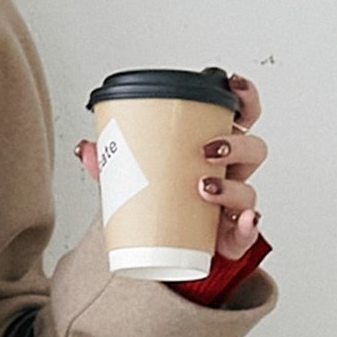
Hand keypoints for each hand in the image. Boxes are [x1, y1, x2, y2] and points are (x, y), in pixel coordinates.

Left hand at [73, 73, 267, 259]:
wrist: (165, 251)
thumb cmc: (161, 205)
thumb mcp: (136, 178)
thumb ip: (111, 163)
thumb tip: (83, 148)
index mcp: (215, 150)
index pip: (242, 117)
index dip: (246, 97)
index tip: (233, 85)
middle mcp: (232, 174)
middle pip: (253, 149)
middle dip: (236, 145)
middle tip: (207, 149)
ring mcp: (235, 206)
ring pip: (249, 190)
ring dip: (232, 186)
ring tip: (204, 187)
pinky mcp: (233, 237)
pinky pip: (248, 232)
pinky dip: (248, 227)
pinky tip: (242, 221)